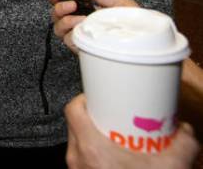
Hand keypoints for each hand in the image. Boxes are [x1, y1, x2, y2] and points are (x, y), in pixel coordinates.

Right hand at [48, 0, 139, 52]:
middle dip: (59, 8)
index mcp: (87, 12)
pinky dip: (74, 33)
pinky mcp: (84, 49)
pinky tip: (84, 28)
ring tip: (81, 19)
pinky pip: (69, 41)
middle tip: (71, 4)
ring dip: (66, 22)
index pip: (64, 3)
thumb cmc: (135, 25)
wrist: (147, 44)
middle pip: (57, 16)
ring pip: (59, 29)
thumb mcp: (120, 4)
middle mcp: (80, 24)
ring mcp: (81, 36)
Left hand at [65, 94, 198, 168]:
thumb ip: (184, 143)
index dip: (85, 98)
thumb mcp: (172, 167)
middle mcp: (77, 159)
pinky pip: (84, 161)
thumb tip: (186, 130)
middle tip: (115, 116)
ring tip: (118, 137)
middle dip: (96, 118)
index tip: (100, 96)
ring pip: (79, 144)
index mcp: (90, 148)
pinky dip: (96, 156)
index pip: (73, 110)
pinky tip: (116, 159)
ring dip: (96, 138)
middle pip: (77, 125)